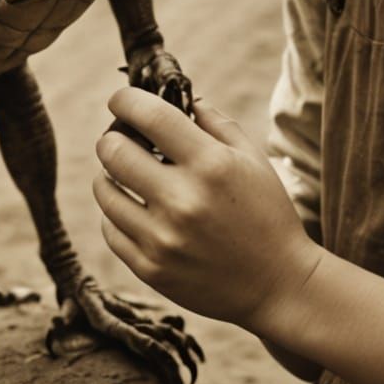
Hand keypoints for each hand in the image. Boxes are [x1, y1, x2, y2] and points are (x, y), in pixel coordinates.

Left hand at [92, 87, 320, 334]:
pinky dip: (117, 212)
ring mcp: (162, 238)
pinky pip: (110, 229)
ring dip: (111, 175)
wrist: (278, 284)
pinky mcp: (150, 269)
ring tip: (129, 174)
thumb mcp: (252, 159)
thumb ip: (215, 122)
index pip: (150, 116)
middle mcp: (182, 200)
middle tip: (123, 139)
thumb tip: (180, 98)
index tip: (122, 100)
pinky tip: (136, 208)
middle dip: (113, 137)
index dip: (126, 100)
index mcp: (211, 165)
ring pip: (105, 190)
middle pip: (113, 151)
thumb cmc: (267, 213)